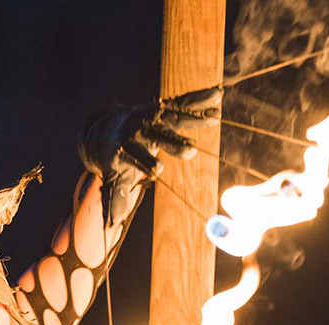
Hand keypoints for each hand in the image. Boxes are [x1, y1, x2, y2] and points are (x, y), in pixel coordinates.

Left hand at [77, 87, 221, 221]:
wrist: (110, 128)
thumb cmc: (117, 158)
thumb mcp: (115, 177)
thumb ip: (115, 198)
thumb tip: (110, 225)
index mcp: (125, 147)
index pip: (135, 156)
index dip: (145, 162)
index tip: (158, 171)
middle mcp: (137, 129)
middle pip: (156, 135)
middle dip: (171, 143)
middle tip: (190, 152)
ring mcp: (150, 115)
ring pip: (173, 116)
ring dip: (194, 118)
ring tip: (214, 119)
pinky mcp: (163, 105)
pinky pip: (183, 101)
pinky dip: (200, 98)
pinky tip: (218, 95)